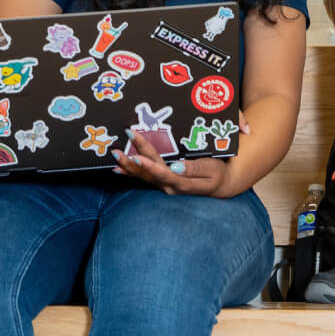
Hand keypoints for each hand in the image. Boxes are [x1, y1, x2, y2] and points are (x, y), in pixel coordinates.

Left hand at [111, 128, 230, 196]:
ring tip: (114, 156)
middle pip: (148, 172)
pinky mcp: (162, 182)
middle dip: (132, 160)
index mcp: (182, 182)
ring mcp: (165, 185)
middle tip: (117, 149)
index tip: (136, 155)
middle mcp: (170, 186)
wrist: (219, 185)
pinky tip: (118, 169)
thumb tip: (176, 166)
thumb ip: (194, 168)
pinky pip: (144, 178)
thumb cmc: (217, 173)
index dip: (149, 164)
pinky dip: (131, 173)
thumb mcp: (212, 169)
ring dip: (127, 166)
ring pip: (143, 176)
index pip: (162, 173)